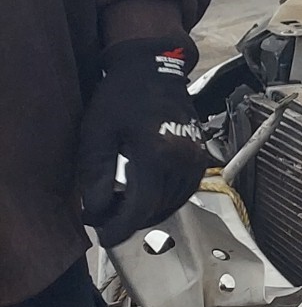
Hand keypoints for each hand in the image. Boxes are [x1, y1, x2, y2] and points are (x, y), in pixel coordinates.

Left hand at [77, 36, 208, 247]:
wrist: (153, 70)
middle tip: (106, 221)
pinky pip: (185, 191)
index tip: (104, 236)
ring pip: (174, 204)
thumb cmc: (123, 97)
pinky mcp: (201, 156)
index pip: (140, 208)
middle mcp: (183, 161)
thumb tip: (96, 211)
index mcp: (157, 156)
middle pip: (158, 209)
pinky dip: (165, 201)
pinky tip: (146, 196)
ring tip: (122, 209)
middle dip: (131, 222)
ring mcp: (196, 159)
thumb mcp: (97, 134)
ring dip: (148, 213)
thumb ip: (96, 175)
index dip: (120, 227)